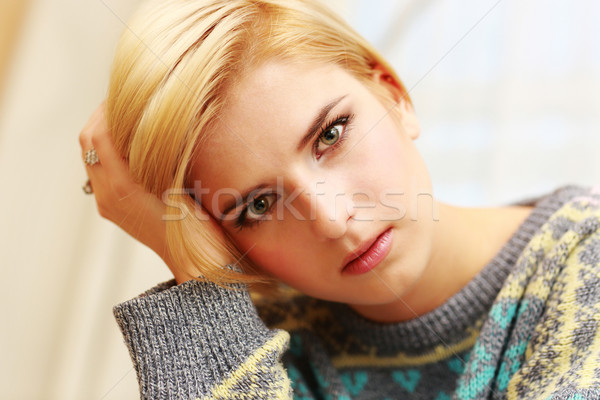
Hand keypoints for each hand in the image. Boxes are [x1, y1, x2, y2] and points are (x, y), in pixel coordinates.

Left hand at [78, 102, 230, 283]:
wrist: (199, 266)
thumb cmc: (197, 230)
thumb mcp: (180, 185)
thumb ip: (159, 156)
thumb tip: (154, 123)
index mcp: (121, 188)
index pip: (98, 136)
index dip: (109, 110)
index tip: (129, 94)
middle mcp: (108, 196)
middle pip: (89, 143)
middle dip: (103, 118)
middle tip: (128, 102)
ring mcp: (111, 204)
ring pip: (94, 156)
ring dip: (107, 133)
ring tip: (132, 119)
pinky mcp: (118, 209)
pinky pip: (103, 171)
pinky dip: (112, 151)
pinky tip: (137, 146)